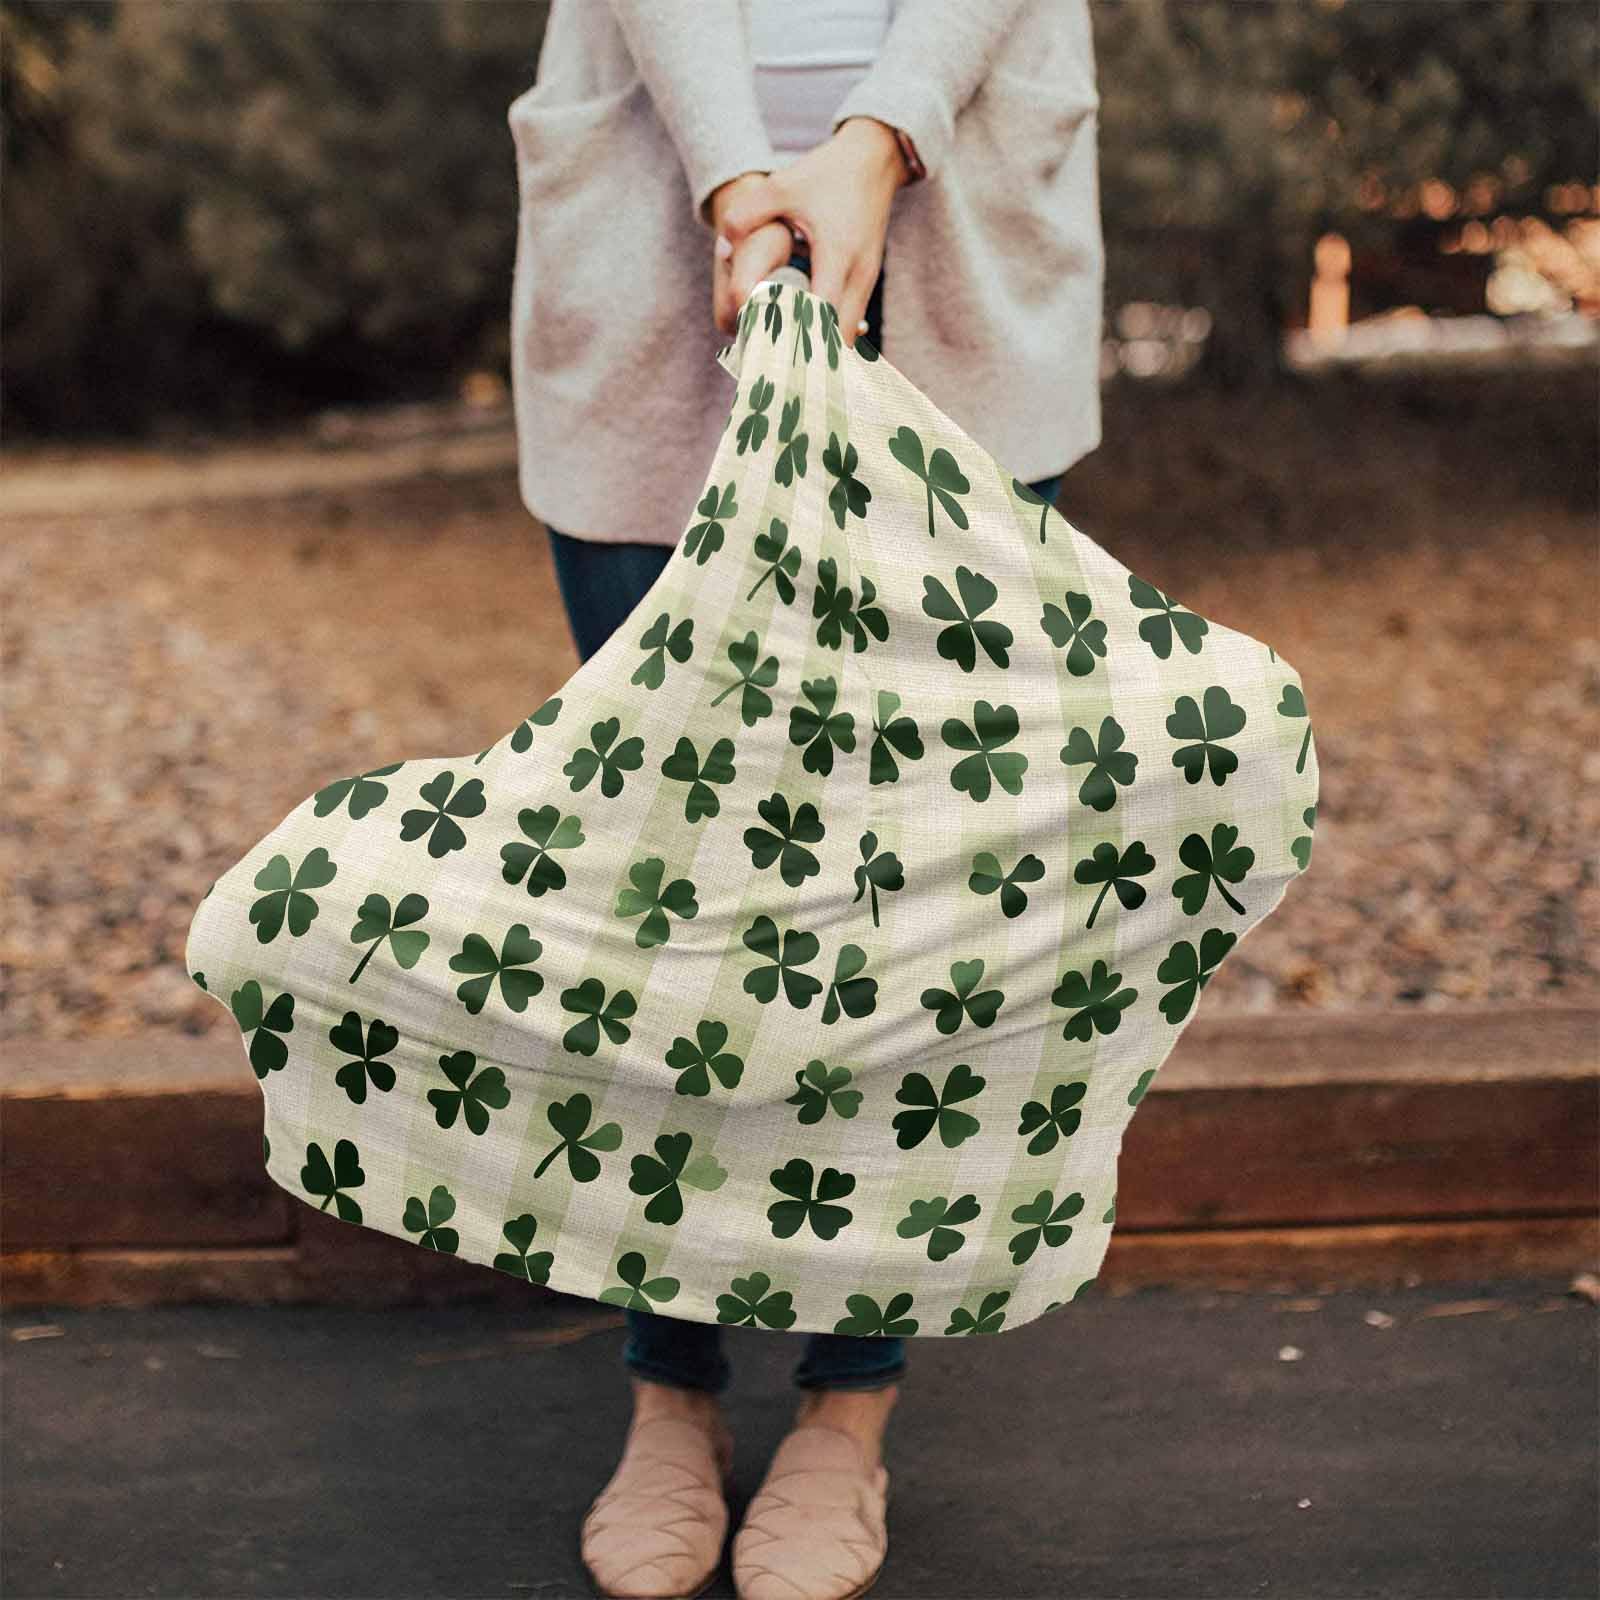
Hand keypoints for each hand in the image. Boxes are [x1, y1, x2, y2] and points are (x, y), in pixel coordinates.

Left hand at [714, 118, 908, 347]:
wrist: (874, 159)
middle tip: (776, 379)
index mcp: (837, 256)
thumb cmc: (828, 173)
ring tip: (786, 370)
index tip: (774, 365)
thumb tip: (721, 245)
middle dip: (810, 363)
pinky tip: (804, 348)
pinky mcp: (866, 281)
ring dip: (820, 354)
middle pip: (838, 341)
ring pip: (846, 337)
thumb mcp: (784, 186)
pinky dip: (829, 339)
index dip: (798, 345)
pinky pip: (849, 324)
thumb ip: (748, 213)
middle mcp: (858, 275)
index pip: (821, 318)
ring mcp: (867, 281)